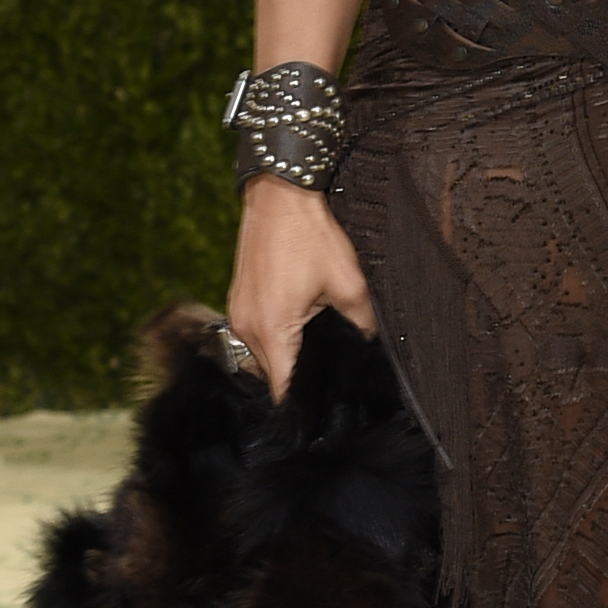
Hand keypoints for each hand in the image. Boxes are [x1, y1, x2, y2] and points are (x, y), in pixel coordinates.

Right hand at [223, 176, 376, 397]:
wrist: (279, 194)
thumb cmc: (310, 236)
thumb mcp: (349, 284)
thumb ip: (363, 325)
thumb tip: (371, 349)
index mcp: (272, 331)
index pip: (283, 390)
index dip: (304, 406)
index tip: (323, 412)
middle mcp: (246, 328)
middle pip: (272, 375)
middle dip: (299, 378)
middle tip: (331, 374)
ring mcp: (237, 314)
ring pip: (263, 356)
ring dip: (287, 355)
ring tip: (316, 346)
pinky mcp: (236, 301)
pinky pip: (256, 335)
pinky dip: (276, 337)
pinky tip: (300, 325)